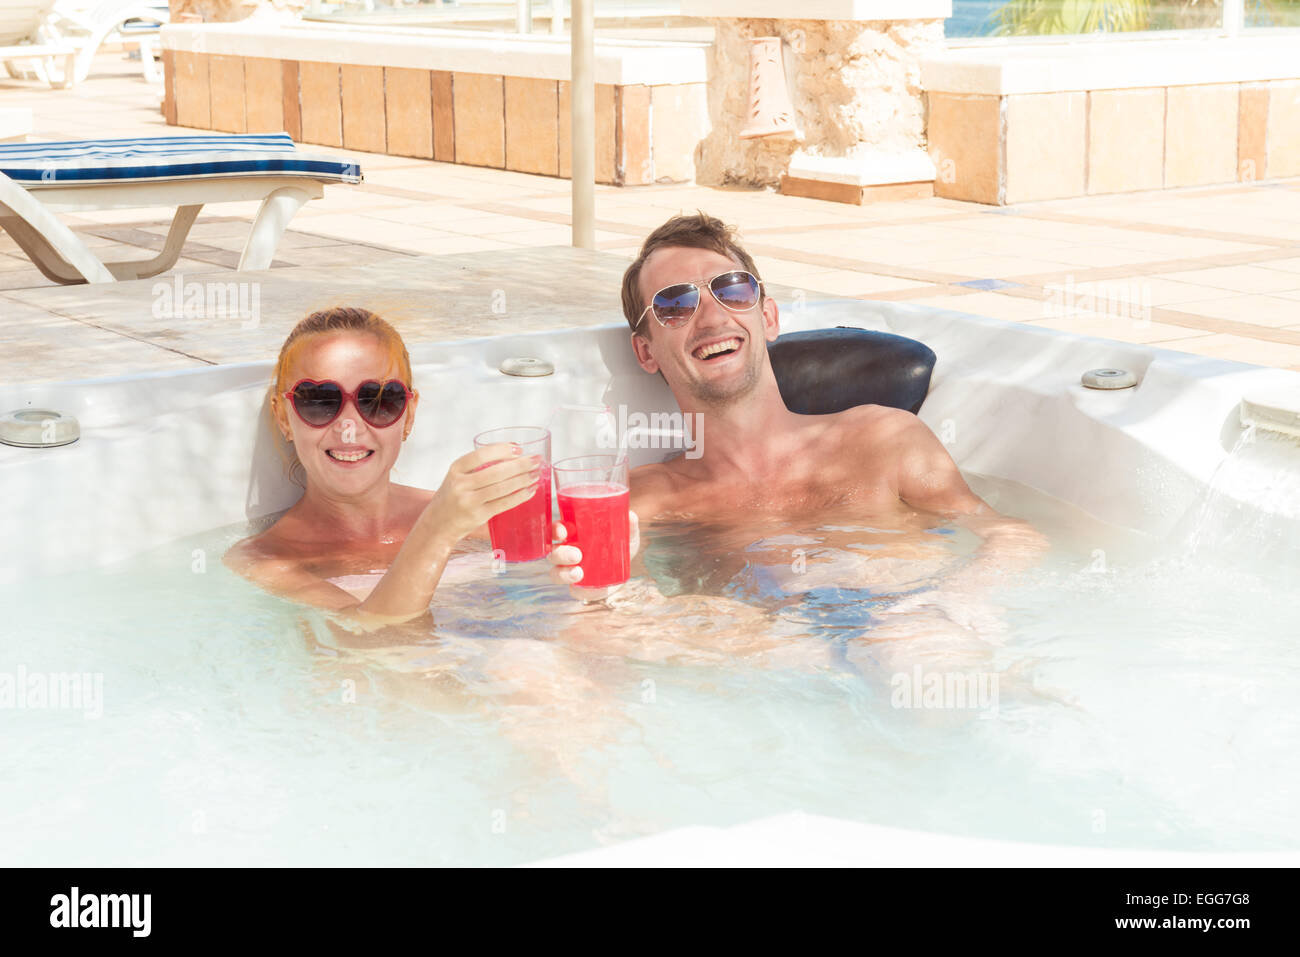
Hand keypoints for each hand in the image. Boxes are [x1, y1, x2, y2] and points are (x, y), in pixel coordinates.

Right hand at [420, 443, 542, 544]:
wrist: (438, 524)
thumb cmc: (452, 497)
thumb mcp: (457, 477)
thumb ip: (478, 466)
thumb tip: (512, 451)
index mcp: (456, 469)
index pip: (481, 455)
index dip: (502, 450)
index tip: (518, 448)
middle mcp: (461, 484)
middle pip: (496, 471)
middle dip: (520, 465)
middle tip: (536, 460)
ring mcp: (469, 501)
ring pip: (502, 487)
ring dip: (523, 480)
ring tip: (536, 474)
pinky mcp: (478, 516)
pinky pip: (504, 503)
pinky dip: (519, 496)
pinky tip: (530, 491)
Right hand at [548, 511, 639, 599]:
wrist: (626, 572)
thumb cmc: (620, 546)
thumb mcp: (626, 535)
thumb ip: (629, 526)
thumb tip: (631, 516)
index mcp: (573, 535)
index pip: (556, 531)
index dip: (555, 531)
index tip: (563, 532)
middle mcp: (566, 553)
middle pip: (553, 553)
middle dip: (560, 554)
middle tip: (577, 555)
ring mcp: (570, 572)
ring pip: (556, 573)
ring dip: (563, 573)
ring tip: (579, 573)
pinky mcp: (578, 588)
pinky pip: (573, 591)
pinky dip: (578, 590)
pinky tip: (588, 586)